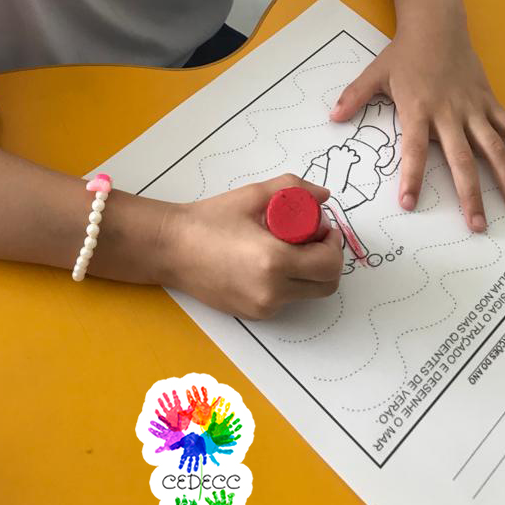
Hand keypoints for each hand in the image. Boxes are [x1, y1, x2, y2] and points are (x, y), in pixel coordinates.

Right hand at [158, 174, 342, 319]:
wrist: (171, 248)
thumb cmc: (209, 220)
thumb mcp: (253, 195)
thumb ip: (293, 189)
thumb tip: (322, 196)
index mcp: (273, 262)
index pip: (329, 264)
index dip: (333, 244)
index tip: (323, 228)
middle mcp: (271, 292)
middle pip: (326, 286)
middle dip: (328, 260)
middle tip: (313, 238)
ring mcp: (262, 307)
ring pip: (307, 294)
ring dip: (309, 272)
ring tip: (289, 247)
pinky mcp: (252, 314)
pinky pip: (285, 299)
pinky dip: (288, 282)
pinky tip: (271, 261)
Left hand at [329, 19, 504, 232]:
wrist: (436, 25)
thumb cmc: (404, 53)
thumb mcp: (375, 74)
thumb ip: (354, 97)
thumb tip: (332, 117)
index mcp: (418, 109)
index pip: (414, 149)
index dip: (411, 176)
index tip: (408, 203)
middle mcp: (449, 113)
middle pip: (461, 159)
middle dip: (469, 195)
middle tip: (477, 226)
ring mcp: (473, 108)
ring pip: (494, 149)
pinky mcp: (489, 101)